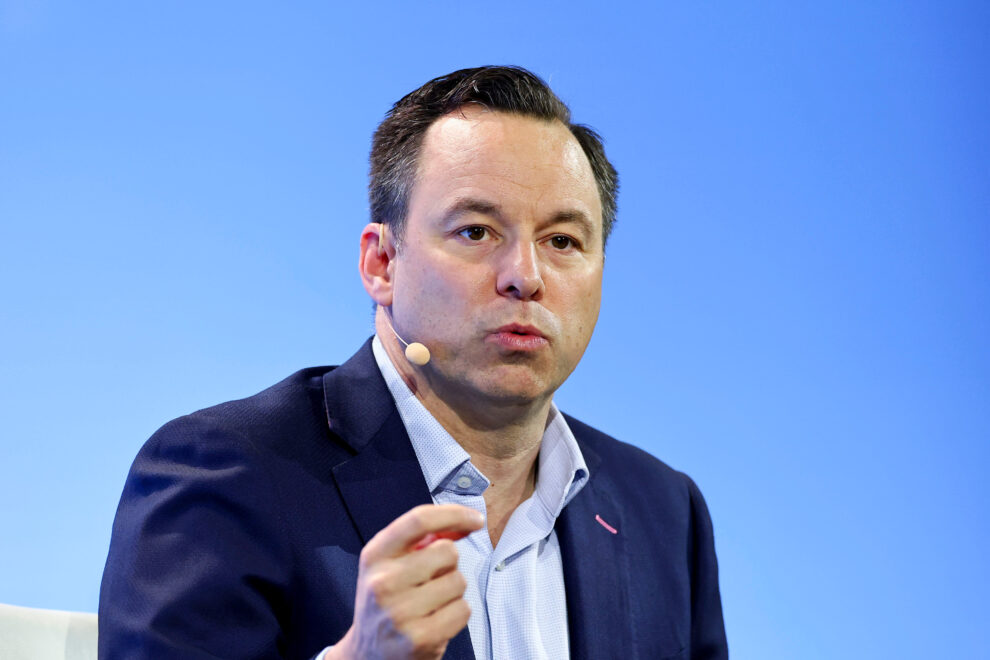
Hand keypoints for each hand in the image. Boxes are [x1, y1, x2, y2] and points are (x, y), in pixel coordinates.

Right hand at [330, 504, 483, 659]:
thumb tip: (464, 522)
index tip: (474, 519)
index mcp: (375, 555)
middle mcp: (383, 582)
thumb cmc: (386, 603)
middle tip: (433, 579)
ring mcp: (400, 612)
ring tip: (432, 603)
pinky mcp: (419, 638)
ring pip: (459, 581)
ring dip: (454, 591)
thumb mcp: (391, 565)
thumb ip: (425, 540)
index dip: (453, 514)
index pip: (419, 520)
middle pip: (447, 551)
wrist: (367, 655)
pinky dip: (458, 614)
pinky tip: (437, 619)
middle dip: (450, 563)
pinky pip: (463, 610)